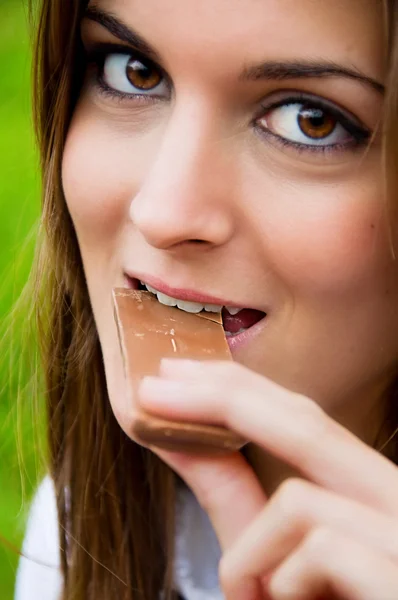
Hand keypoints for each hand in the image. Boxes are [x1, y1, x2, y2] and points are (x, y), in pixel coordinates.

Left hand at [139, 359, 397, 598]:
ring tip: (255, 598)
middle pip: (309, 425)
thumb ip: (235, 499)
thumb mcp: (271, 557)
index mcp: (367, 490)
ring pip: (301, 501)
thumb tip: (177, 437)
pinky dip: (278, 583)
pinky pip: (317, 550)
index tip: (178, 371)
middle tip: (154, 388)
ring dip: (251, 555)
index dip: (240, 388)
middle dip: (222, 399)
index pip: (306, 418)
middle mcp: (396, 499)